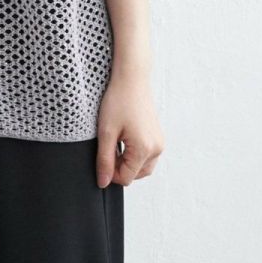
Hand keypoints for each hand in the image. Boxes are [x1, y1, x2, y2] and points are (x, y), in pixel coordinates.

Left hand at [95, 69, 164, 188]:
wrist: (132, 79)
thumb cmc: (118, 101)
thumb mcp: (106, 133)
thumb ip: (104, 161)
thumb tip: (103, 183)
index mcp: (145, 149)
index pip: (126, 178)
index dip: (110, 173)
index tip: (102, 157)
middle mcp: (157, 149)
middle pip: (135, 175)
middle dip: (120, 168)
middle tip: (108, 149)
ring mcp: (159, 143)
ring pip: (142, 167)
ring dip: (127, 162)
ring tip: (115, 143)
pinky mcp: (158, 137)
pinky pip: (146, 156)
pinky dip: (134, 154)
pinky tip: (123, 139)